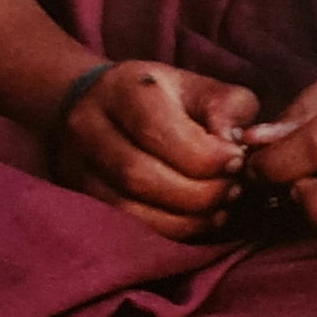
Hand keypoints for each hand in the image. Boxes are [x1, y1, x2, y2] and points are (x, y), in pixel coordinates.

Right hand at [51, 61, 258, 240]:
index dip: (202, 154)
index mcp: (122, 89)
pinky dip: (172, 231)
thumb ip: (224, 106)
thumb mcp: (193, 85)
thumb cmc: (156, 96)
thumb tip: (236, 143)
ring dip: (187, 217)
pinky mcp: (85, 200)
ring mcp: (80, 168)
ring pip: (131, 209)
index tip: (236, 160)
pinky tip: (200, 220)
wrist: (94, 104)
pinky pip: (130, 228)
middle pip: (140, 175)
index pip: (155, 128)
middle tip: (233, 188)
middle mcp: (89, 129)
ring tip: (221, 206)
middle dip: (198, 191)